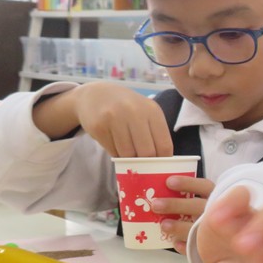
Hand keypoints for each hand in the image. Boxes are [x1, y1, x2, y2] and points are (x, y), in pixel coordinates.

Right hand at [33, 82, 172, 156]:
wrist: (97, 94)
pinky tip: (115, 144)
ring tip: (127, 154)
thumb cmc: (127, 108)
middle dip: (146, 164)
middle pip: (147, 152)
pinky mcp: (99, 126)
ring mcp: (115, 118)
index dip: (163, 161)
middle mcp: (135, 112)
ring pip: (128, 154)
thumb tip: (163, 164)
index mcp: (152, 110)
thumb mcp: (146, 114)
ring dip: (129, 160)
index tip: (159, 168)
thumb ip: (155, 134)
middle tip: (143, 167)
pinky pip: (112, 152)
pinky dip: (116, 154)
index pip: (164, 145)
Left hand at [153, 175, 213, 253]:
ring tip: (163, 225)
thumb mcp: (206, 200)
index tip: (168, 182)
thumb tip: (164, 188)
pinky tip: (175, 242)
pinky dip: (186, 246)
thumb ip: (190, 196)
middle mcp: (216, 211)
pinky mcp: (212, 247)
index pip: (203, 186)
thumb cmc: (210, 214)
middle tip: (156, 205)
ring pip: (197, 227)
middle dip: (175, 205)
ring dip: (178, 226)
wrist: (226, 238)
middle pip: (197, 206)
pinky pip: (198, 247)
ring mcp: (215, 229)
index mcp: (217, 196)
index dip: (186, 183)